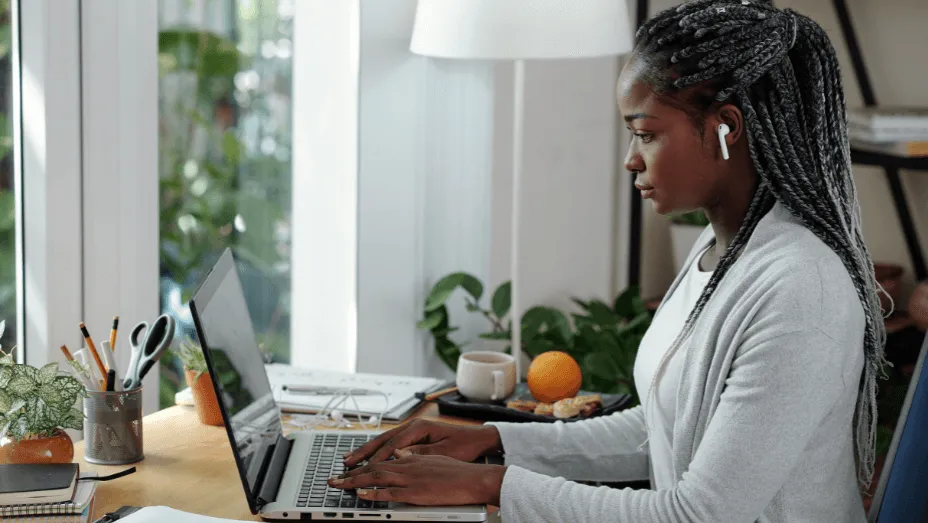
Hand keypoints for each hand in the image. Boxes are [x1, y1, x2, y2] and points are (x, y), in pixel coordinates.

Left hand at [329, 454, 505, 505]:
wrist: (474, 478)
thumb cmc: (458, 471)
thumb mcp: (433, 458)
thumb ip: (414, 457)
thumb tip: (399, 454)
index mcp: (411, 457)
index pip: (381, 459)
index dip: (362, 464)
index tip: (348, 469)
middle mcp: (408, 464)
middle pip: (373, 467)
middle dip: (350, 473)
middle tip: (333, 479)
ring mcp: (411, 478)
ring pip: (376, 477)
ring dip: (355, 482)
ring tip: (338, 485)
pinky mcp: (416, 491)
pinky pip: (390, 492)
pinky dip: (373, 493)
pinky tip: (361, 494)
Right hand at [343, 419, 501, 465]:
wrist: (478, 438)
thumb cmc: (464, 445)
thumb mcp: (444, 451)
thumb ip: (421, 453)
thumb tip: (399, 455)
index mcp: (419, 427)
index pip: (392, 444)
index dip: (376, 458)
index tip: (364, 469)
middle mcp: (413, 426)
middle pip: (382, 440)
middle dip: (363, 452)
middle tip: (346, 463)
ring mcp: (412, 430)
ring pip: (383, 441)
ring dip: (366, 451)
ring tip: (349, 459)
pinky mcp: (414, 436)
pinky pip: (390, 443)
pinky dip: (377, 450)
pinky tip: (368, 456)